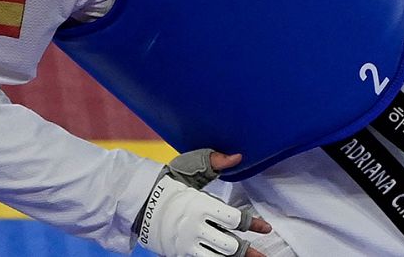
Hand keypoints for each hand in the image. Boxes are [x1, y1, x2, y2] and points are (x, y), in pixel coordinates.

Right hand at [138, 150, 271, 256]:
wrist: (136, 201)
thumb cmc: (167, 181)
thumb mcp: (189, 166)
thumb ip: (214, 162)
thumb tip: (237, 157)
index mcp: (200, 206)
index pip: (233, 219)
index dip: (253, 224)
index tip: (266, 228)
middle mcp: (194, 228)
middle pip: (228, 245)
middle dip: (247, 251)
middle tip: (261, 255)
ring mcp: (185, 243)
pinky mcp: (178, 252)